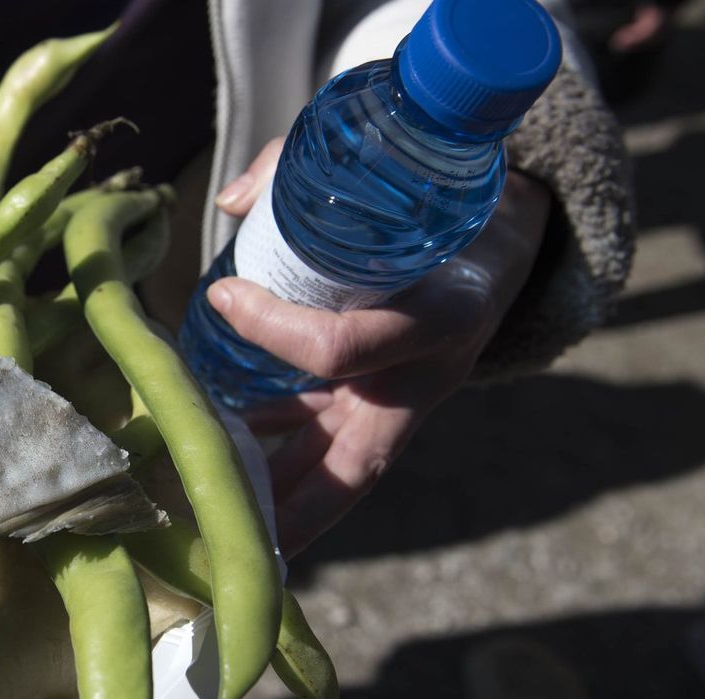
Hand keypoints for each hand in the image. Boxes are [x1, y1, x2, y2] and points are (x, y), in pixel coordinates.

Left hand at [207, 139, 550, 557]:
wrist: (506, 230)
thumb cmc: (444, 196)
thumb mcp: (397, 164)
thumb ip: (302, 167)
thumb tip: (230, 202)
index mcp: (445, 312)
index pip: (346, 348)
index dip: (275, 330)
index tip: (222, 296)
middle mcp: (429, 375)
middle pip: (351, 465)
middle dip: (285, 505)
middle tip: (213, 527)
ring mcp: (407, 402)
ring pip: (336, 472)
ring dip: (271, 500)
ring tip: (199, 518)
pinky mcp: (386, 409)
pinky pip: (326, 447)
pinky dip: (272, 458)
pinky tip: (213, 458)